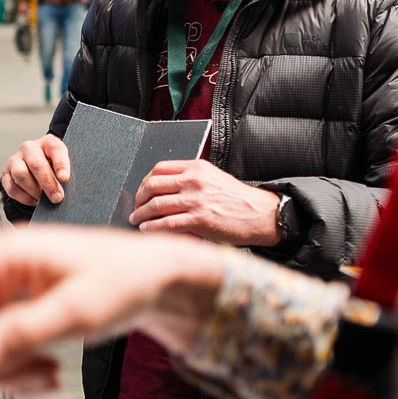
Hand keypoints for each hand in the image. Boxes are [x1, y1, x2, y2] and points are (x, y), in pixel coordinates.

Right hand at [0, 227, 225, 390]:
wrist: (161, 280)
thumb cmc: (128, 276)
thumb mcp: (76, 309)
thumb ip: (23, 333)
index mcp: (9, 254)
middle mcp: (6, 269)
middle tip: (19, 378)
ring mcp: (15, 290)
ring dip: (8, 368)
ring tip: (45, 375)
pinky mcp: (27, 309)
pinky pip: (5, 345)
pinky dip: (21, 365)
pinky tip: (47, 370)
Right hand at [2, 134, 70, 206]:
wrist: (37, 169)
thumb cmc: (53, 166)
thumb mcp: (62, 166)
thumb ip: (63, 175)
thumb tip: (61, 192)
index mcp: (48, 142)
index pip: (55, 148)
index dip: (60, 164)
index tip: (64, 178)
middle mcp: (29, 148)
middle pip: (36, 163)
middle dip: (47, 183)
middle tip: (56, 197)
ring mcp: (15, 160)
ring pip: (21, 174)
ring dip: (33, 191)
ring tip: (43, 198)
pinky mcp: (6, 173)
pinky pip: (12, 187)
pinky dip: (24, 198)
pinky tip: (34, 199)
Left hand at [130, 159, 280, 246]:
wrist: (261, 215)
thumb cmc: (238, 200)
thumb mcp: (214, 178)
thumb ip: (192, 179)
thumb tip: (165, 189)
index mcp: (197, 167)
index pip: (160, 168)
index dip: (145, 181)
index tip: (142, 191)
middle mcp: (194, 181)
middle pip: (153, 185)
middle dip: (139, 198)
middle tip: (136, 208)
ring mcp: (197, 200)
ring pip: (156, 205)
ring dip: (141, 214)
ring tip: (137, 220)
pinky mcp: (200, 220)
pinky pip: (167, 224)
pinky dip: (152, 228)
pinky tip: (147, 230)